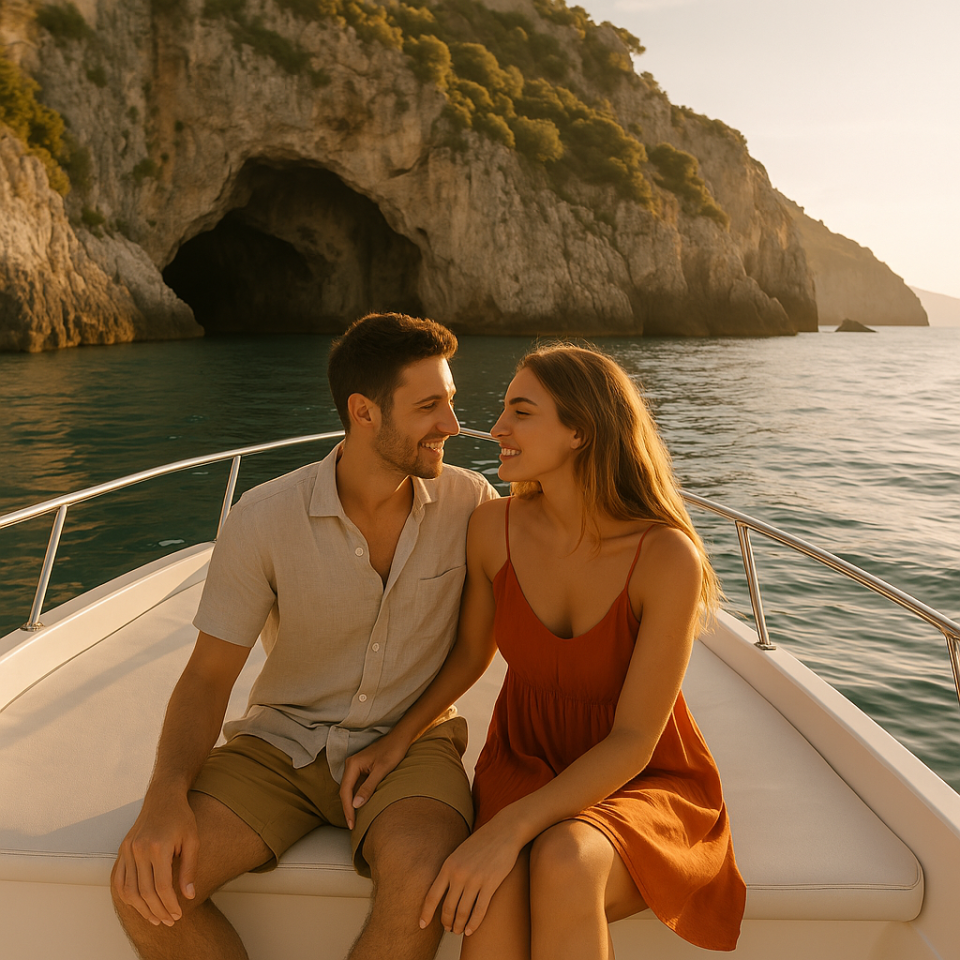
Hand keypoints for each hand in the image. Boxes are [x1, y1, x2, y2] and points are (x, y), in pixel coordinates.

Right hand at [111, 793, 199, 926]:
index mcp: (158, 847)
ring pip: (129, 890)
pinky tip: (139, 904)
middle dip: (157, 911)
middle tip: (169, 921)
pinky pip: (119, 880)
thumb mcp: (193, 840)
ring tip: (156, 917)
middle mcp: (139, 850)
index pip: (161, 887)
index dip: (170, 904)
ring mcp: (127, 850)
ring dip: (141, 908)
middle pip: (145, 892)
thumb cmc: (182, 818)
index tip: (178, 914)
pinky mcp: (122, 849)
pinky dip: (127, 896)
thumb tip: (189, 896)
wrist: (163, 797)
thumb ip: (189, 869)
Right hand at [339, 733, 409, 828]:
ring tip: (355, 820)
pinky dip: (357, 797)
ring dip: (352, 804)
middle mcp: (351, 765)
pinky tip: (362, 806)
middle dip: (348, 809)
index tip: (352, 824)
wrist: (400, 738)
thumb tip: (355, 805)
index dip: (347, 809)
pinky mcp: (362, 769)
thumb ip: (368, 787)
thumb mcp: (382, 770)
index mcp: (353, 764)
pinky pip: (356, 786)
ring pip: (350, 789)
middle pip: (345, 791)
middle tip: (353, 826)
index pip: (345, 791)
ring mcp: (355, 767)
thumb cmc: (393, 751)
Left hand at [419, 818, 521, 936]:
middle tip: (449, 929)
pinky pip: (479, 910)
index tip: (422, 925)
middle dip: (447, 923)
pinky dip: (473, 924)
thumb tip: (443, 891)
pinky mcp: (491, 883)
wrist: (503, 831)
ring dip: (459, 926)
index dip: (426, 913)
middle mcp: (459, 873)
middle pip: (448, 908)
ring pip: (462, 912)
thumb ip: (451, 870)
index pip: (432, 895)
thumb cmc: (481, 843)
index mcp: (448, 865)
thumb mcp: (460, 853)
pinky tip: (470, 931)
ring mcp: (475, 879)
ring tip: (459, 931)